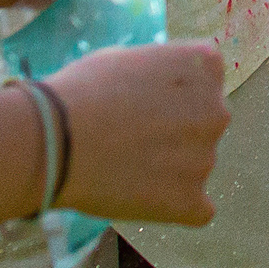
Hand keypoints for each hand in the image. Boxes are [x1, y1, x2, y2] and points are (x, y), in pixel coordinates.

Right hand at [43, 42, 228, 225]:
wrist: (52, 141)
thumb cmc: (80, 93)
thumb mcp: (130, 58)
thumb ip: (162, 71)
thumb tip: (164, 85)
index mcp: (205, 66)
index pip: (202, 82)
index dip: (167, 94)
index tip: (139, 101)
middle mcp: (216, 111)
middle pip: (202, 123)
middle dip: (174, 129)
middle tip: (128, 137)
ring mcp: (206, 158)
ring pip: (195, 164)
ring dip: (168, 167)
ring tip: (121, 166)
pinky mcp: (190, 200)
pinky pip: (197, 209)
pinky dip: (175, 206)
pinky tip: (143, 199)